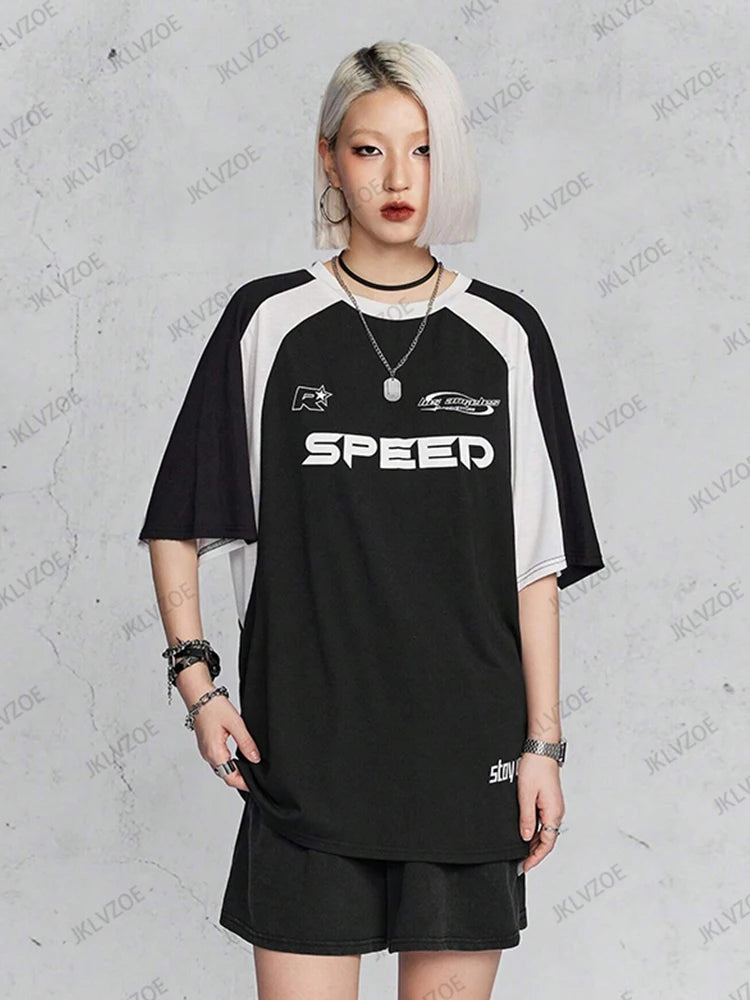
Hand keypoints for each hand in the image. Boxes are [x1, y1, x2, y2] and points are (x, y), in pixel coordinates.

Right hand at [192, 692, 261, 793]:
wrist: (198, 696)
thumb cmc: (214, 707)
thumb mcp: (236, 724)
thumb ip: (246, 743)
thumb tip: (255, 759)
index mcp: (215, 752)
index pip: (230, 777)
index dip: (243, 783)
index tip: (256, 785)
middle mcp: (208, 755)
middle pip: (225, 775)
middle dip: (240, 779)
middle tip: (256, 777)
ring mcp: (206, 751)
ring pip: (221, 768)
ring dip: (234, 771)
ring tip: (250, 768)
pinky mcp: (206, 746)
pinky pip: (218, 760)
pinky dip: (229, 763)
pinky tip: (238, 758)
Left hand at [517, 752, 564, 872]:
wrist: (541, 749)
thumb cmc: (535, 767)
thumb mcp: (526, 795)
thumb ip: (526, 819)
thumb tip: (525, 838)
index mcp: (553, 813)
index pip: (547, 843)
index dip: (536, 857)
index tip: (525, 866)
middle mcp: (557, 811)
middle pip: (547, 839)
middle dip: (534, 852)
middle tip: (520, 862)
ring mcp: (554, 806)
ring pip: (545, 831)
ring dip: (534, 841)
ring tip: (520, 850)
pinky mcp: (549, 800)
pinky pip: (544, 821)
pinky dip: (535, 830)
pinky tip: (525, 831)